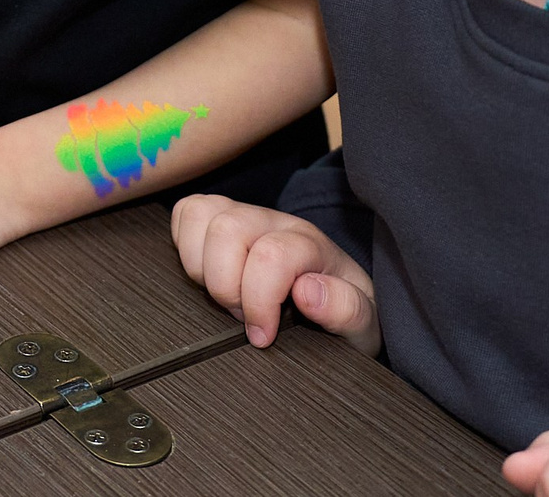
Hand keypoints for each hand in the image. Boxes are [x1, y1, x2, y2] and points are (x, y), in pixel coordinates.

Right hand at [170, 194, 378, 353]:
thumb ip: (346, 309)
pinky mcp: (220, 218)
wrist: (341, 299)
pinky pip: (187, 213)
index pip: (271, 255)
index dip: (258, 302)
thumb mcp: (363, 324)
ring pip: (202, 215)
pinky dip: (185, 246)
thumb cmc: (345, 312)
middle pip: (229, 229)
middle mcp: (276, 222)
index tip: (262, 336)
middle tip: (242, 316)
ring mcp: (246, 215)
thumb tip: (308, 291)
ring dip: (201, 266)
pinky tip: (208, 274)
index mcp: (311, 244)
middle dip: (225, 285)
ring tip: (225, 295)